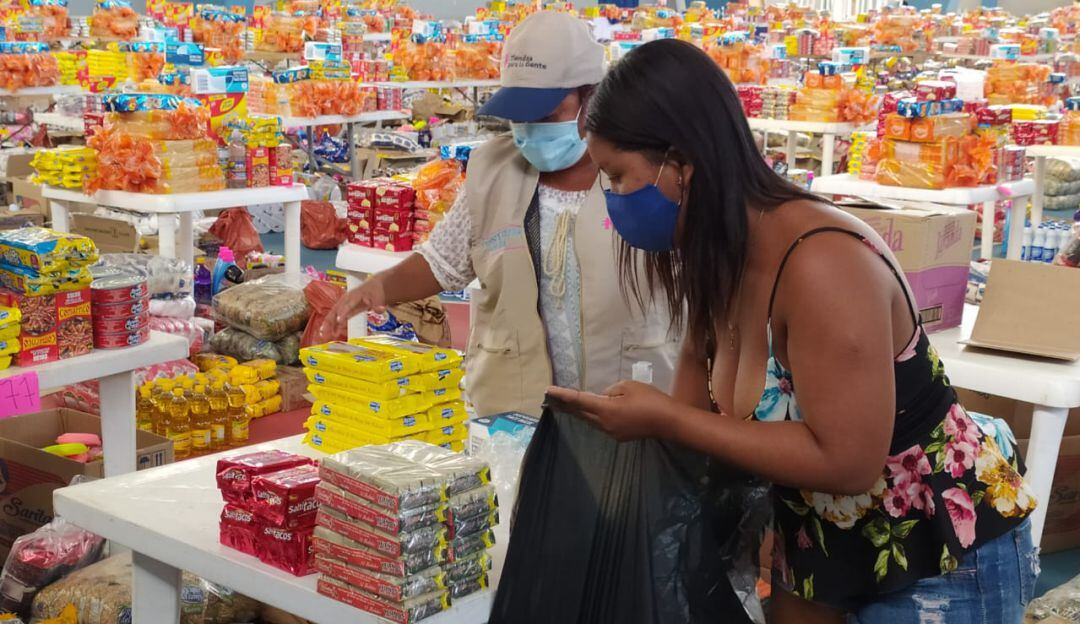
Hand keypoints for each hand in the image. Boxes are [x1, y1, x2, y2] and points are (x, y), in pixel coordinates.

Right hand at [321, 277, 386, 338]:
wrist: (373, 287)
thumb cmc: (374, 291)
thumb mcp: (379, 297)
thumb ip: (379, 304)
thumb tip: (380, 309)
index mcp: (354, 295)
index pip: (348, 305)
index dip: (343, 312)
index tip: (339, 321)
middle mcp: (346, 300)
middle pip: (336, 310)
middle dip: (330, 321)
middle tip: (325, 332)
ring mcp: (343, 305)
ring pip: (333, 315)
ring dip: (328, 325)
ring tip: (324, 336)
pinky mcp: (344, 310)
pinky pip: (336, 318)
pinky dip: (333, 326)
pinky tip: (331, 334)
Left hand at [545, 381, 677, 441]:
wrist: (668, 422)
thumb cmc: (650, 400)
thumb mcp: (628, 386)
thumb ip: (610, 391)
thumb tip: (603, 397)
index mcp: (605, 409)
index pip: (578, 400)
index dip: (562, 395)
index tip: (548, 391)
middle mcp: (604, 424)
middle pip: (580, 413)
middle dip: (565, 406)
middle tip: (550, 400)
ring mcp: (611, 432)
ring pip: (590, 420)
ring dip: (579, 412)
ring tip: (565, 406)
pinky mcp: (619, 436)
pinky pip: (601, 424)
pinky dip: (593, 417)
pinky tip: (592, 412)